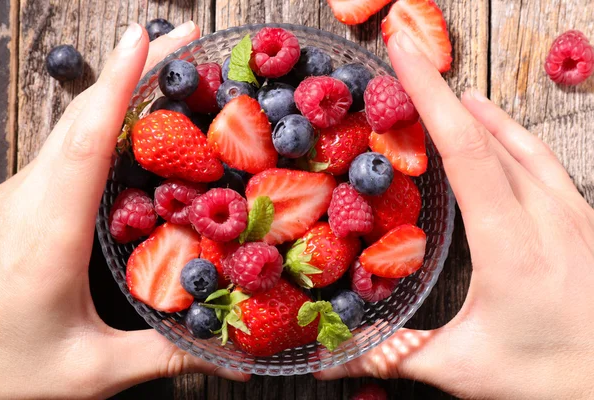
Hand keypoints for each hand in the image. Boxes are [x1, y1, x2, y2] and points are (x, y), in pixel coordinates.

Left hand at [0, 21, 247, 399]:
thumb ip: (164, 353)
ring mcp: (20, 197)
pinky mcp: (22, 202)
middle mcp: (28, 202)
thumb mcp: (91, 370)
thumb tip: (232, 350)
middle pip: (82, 119)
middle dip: (134, 71)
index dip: (118, 86)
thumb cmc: (4, 369)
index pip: (85, 143)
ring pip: (72, 129)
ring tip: (170, 71)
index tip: (145, 38)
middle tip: (183, 40)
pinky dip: (103, 121)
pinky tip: (133, 122)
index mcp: (46, 236)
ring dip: (120, 92)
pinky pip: (66, 150)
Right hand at [315, 31, 593, 398]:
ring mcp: (571, 213)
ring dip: (478, 110)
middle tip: (409, 57)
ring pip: (519, 142)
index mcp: (510, 244)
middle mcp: (545, 216)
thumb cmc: (547, 376)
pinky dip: (510, 133)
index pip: (464, 151)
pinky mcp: (582, 218)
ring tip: (447, 88)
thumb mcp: (461, 367)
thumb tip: (329, 360)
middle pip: (486, 135)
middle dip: (442, 90)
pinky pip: (541, 159)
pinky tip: (498, 126)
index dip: (430, 98)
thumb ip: (391, 356)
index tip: (404, 54)